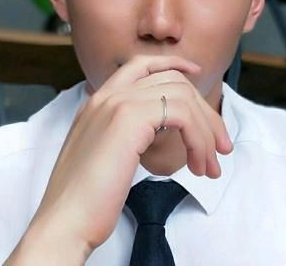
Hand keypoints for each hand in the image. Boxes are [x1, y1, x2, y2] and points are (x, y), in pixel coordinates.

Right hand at [8, 55, 231, 261]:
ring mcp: (117, 102)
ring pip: (182, 96)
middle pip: (172, 81)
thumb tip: (157, 129)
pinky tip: (196, 165)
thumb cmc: (87, 198)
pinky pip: (182, 114)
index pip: (142, 65)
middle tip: (221, 147)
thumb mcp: (105, 153)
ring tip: (209, 167)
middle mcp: (108, 95)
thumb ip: (124, 132)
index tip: (196, 73)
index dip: (173, 63)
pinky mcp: (130, 117)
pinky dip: (199, 139)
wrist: (65, 221)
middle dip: (205, 112)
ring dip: (206, 132)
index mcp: (99, 100)